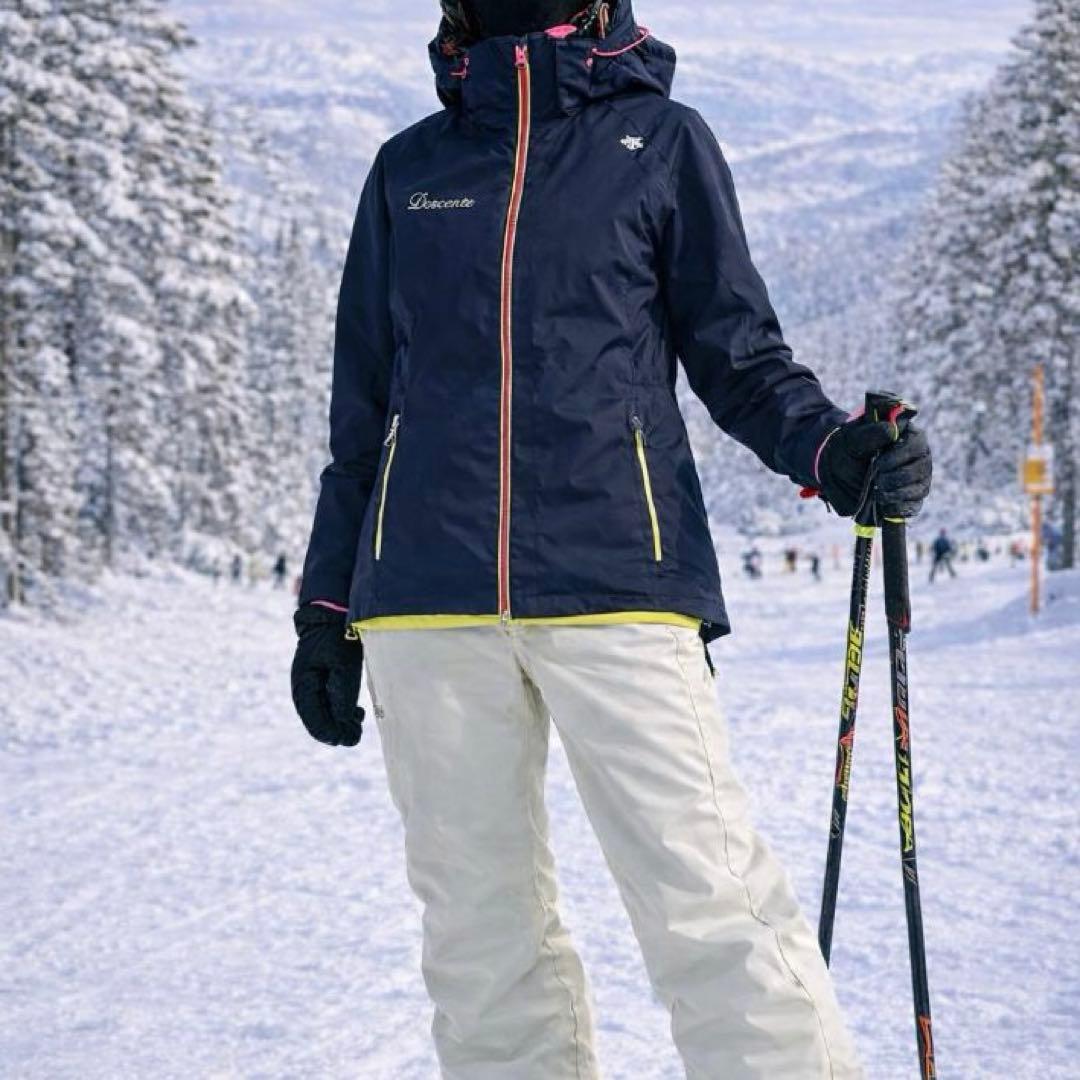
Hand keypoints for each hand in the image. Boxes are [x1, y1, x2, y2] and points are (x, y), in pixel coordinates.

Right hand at [290, 605, 364, 746]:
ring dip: (341, 722)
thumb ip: (342, 694)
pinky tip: (356, 713)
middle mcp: (304, 691)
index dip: (333, 734)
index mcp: (304, 688)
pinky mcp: (322, 682)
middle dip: (338, 730)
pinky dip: (341, 712)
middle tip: (357, 731)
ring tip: (358, 719)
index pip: (315, 723)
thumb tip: (342, 723)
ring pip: (324, 716)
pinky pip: (328, 705)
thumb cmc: (336, 638)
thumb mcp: (342, 665)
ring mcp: (312, 687)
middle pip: (319, 722)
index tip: (350, 738)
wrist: (331, 615)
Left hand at [818, 406, 932, 519]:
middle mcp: (918, 457)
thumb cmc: (849, 451)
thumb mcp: (853, 440)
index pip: (916, 444)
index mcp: (908, 436)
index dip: (898, 457)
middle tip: (876, 479)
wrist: (838, 474)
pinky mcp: (912, 498)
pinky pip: (914, 506)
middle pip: (920, 469)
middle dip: (895, 477)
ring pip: (919, 488)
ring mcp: (918, 478)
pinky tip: (883, 505)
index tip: (877, 463)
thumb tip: (891, 430)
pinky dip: (898, 508)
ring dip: (896, 493)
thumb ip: (871, 433)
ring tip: (876, 492)